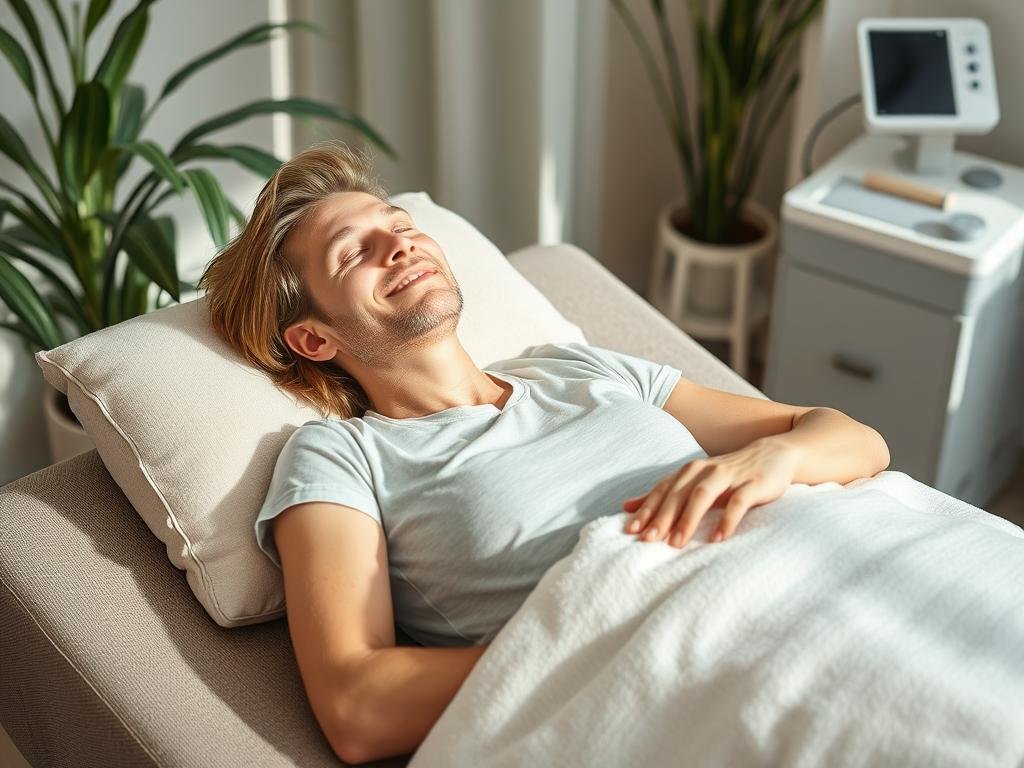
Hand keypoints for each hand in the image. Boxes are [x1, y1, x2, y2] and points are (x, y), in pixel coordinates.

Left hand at [621, 438, 801, 547]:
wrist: (774, 455)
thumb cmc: (729, 474)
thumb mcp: (694, 481)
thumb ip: (663, 494)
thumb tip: (627, 506)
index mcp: (689, 472)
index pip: (662, 491)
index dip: (646, 509)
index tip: (630, 530)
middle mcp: (705, 471)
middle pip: (678, 494)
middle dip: (661, 517)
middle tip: (648, 540)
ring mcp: (729, 476)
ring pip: (702, 495)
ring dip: (688, 519)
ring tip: (676, 543)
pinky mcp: (752, 484)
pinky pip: (737, 503)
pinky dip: (726, 520)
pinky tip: (717, 538)